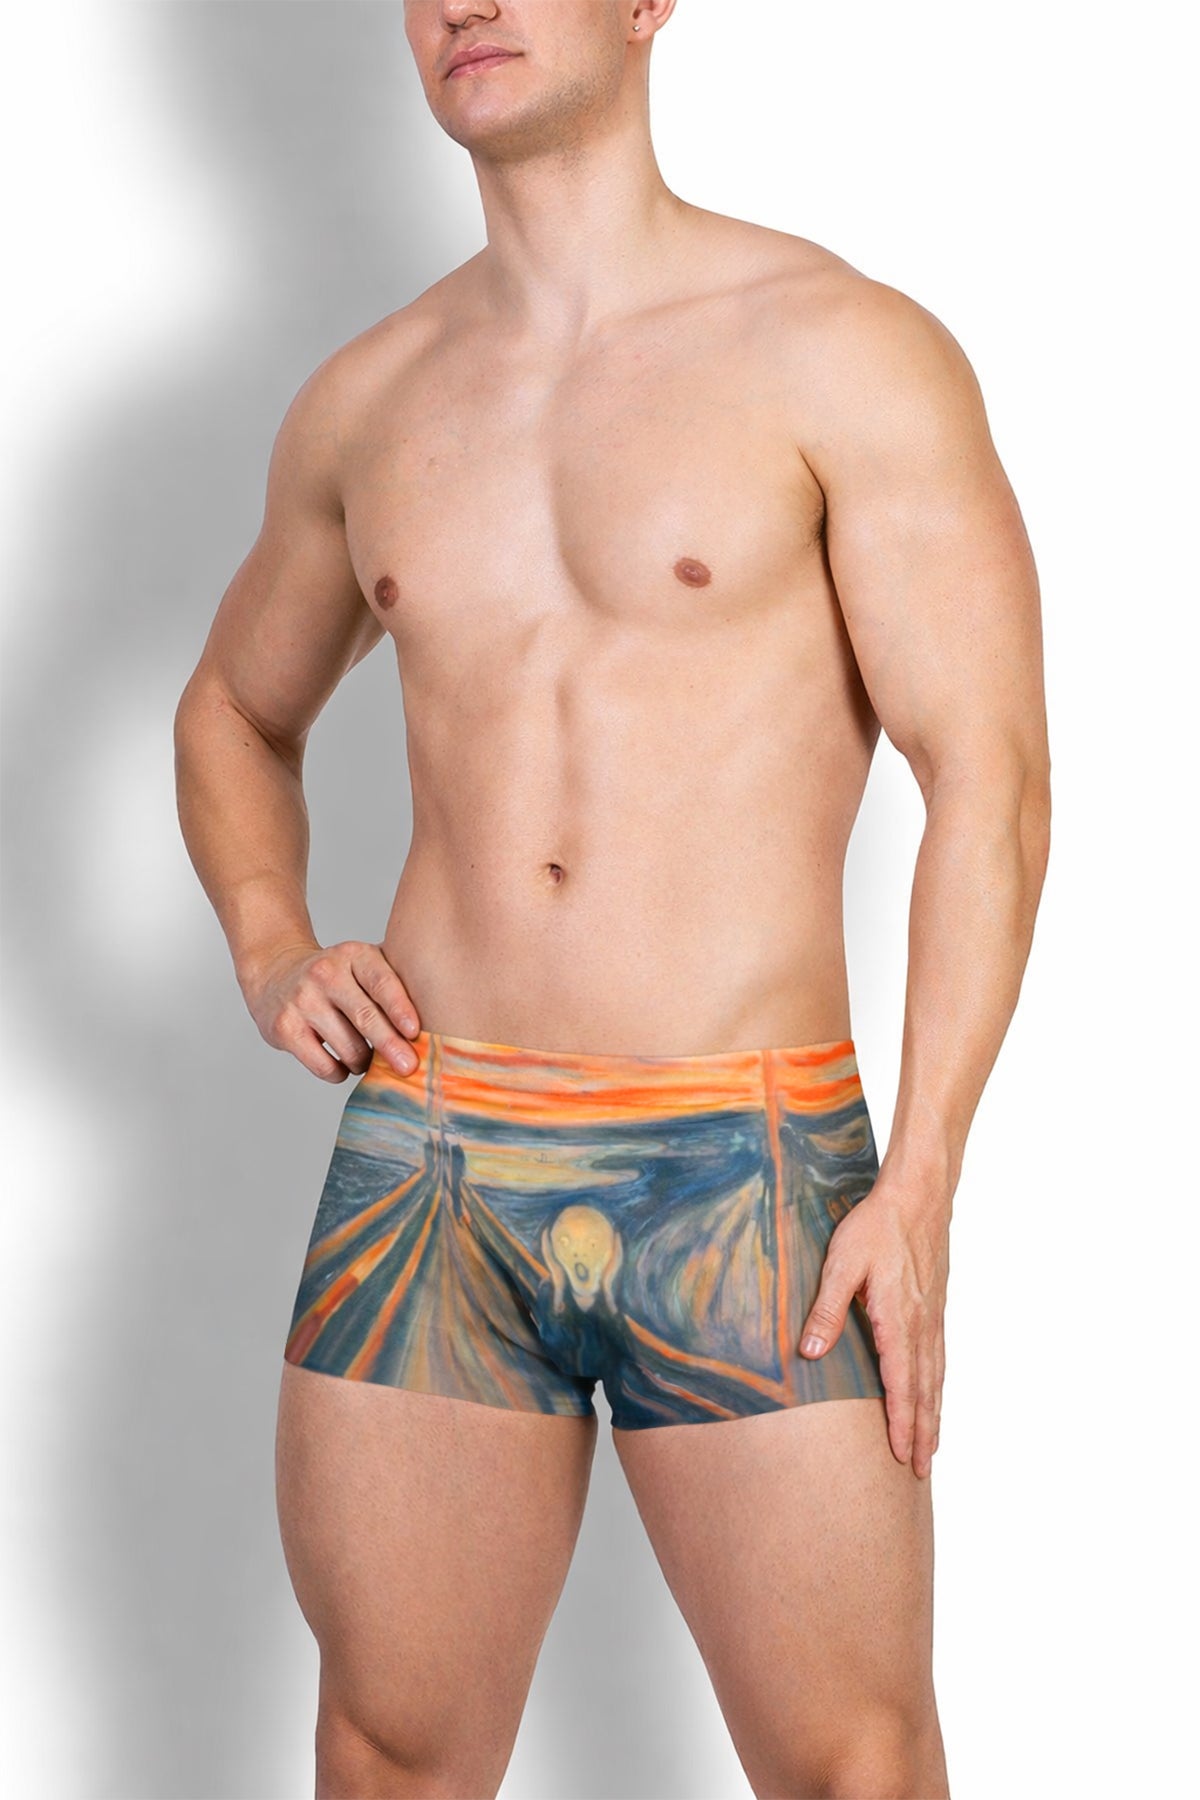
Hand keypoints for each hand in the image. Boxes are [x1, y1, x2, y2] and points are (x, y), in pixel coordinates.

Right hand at [240, 939, 420, 1082]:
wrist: (276, 973)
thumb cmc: (337, 976)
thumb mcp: (363, 963)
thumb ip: (396, 982)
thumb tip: (443, 1018)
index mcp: (353, 955)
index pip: (381, 982)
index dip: (400, 1008)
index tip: (415, 1032)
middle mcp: (325, 973)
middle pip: (365, 1017)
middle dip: (391, 1046)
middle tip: (409, 1067)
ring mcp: (302, 1000)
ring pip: (348, 1047)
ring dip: (364, 1062)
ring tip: (367, 1060)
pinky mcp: (284, 1027)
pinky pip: (323, 1065)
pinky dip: (340, 1072)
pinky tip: (343, 1066)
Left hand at [797, 1182, 950, 1477]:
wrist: (919, 1196)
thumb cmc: (876, 1227)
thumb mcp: (841, 1264)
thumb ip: (826, 1310)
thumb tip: (809, 1353)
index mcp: (897, 1321)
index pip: (900, 1385)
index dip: (900, 1423)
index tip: (900, 1456)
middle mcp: (921, 1326)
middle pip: (925, 1391)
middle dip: (922, 1433)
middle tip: (920, 1471)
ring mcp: (933, 1317)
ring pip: (936, 1378)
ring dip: (934, 1415)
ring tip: (931, 1447)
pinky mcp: (935, 1306)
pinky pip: (940, 1358)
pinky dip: (939, 1386)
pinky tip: (935, 1394)